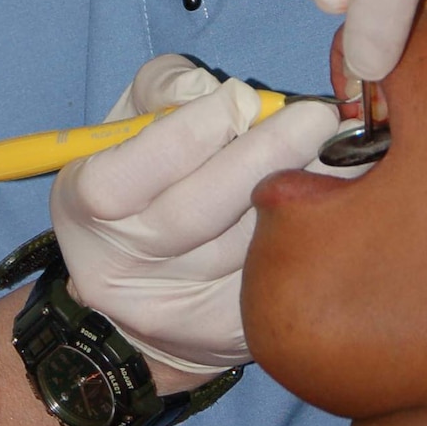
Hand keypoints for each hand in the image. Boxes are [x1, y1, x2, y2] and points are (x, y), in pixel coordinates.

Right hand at [50, 54, 338, 374]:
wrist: (141, 293)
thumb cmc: (142, 181)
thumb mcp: (128, 124)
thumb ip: (164, 90)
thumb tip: (218, 90)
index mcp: (84, 208)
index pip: (126, 174)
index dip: (188, 132)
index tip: (240, 98)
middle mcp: (119, 268)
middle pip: (195, 212)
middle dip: (264, 155)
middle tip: (316, 117)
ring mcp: (172, 310)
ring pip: (244, 247)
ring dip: (301, 195)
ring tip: (342, 154)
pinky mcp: (224, 335)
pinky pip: (276, 281)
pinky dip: (314, 238)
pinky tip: (338, 205)